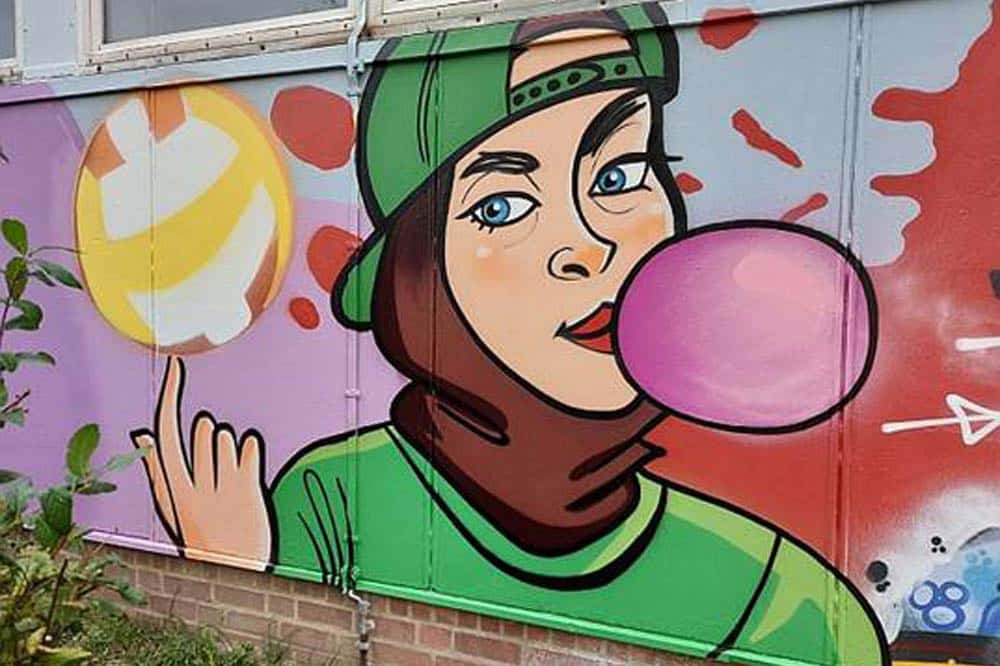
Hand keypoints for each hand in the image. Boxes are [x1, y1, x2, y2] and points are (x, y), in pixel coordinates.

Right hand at [131, 357, 270, 569]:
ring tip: (231, 478)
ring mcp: (222, 487)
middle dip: (211, 436)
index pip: (165, 431)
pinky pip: (249, 447)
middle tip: (217, 467)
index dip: (171, 395)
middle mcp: (195, 484)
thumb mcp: (174, 506)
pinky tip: (247, 474)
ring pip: (227, 436)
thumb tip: (141, 435)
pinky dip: (251, 453)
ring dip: (230, 448)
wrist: (236, 568)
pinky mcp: (249, 487)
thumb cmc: (204, 534)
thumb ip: (157, 469)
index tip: (175, 365)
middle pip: (203, 429)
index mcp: (173, 487)